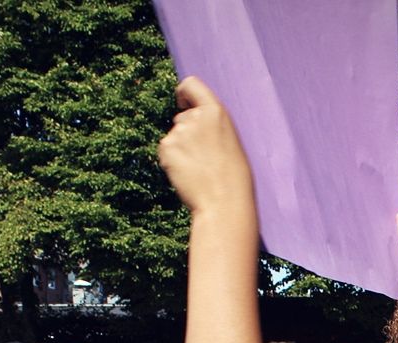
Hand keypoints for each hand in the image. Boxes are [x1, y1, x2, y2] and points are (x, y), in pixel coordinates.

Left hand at [157, 76, 252, 217]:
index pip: (191, 84)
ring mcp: (179, 133)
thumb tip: (188, 120)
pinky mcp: (166, 149)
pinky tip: (188, 173)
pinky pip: (164, 150)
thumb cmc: (233, 178)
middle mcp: (195, 117)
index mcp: (216, 112)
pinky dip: (172, 161)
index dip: (184, 93)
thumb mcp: (229, 141)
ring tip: (199, 169)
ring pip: (174, 136)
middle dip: (187, 132)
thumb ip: (211, 125)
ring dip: (181, 149)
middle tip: (204, 157)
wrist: (224, 203)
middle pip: (182, 117)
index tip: (184, 104)